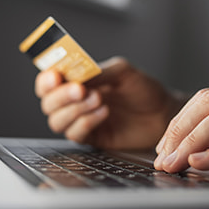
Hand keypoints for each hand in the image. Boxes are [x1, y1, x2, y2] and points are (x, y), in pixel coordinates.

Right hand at [35, 57, 184, 149]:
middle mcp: (76, 102)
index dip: (46, 80)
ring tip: (99, 100)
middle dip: (61, 95)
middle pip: (48, 103)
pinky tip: (104, 113)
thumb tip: (74, 74)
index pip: (48, 82)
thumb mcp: (121, 71)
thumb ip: (97, 72)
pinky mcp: (92, 138)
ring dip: (74, 110)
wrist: (162, 112)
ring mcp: (82, 120)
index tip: (56, 77)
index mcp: (78, 82)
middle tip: (80, 89)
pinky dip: (86, 122)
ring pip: (56, 120)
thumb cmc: (143, 89)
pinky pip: (75, 134)